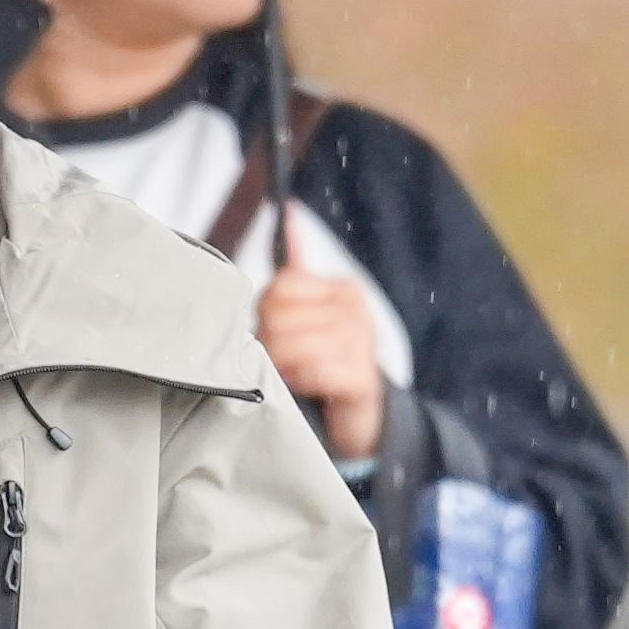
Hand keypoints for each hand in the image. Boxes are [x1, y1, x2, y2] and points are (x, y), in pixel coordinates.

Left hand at [258, 268, 387, 460]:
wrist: (359, 416)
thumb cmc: (324, 365)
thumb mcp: (308, 317)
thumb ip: (296, 275)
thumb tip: (289, 212)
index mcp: (341, 288)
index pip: (279, 286)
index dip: (266, 316)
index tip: (278, 336)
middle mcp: (355, 308)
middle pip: (278, 315)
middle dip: (270, 345)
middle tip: (283, 363)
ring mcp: (362, 341)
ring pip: (291, 345)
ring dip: (283, 368)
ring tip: (292, 376)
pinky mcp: (362, 377)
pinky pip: (312, 371)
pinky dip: (301, 383)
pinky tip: (307, 387)